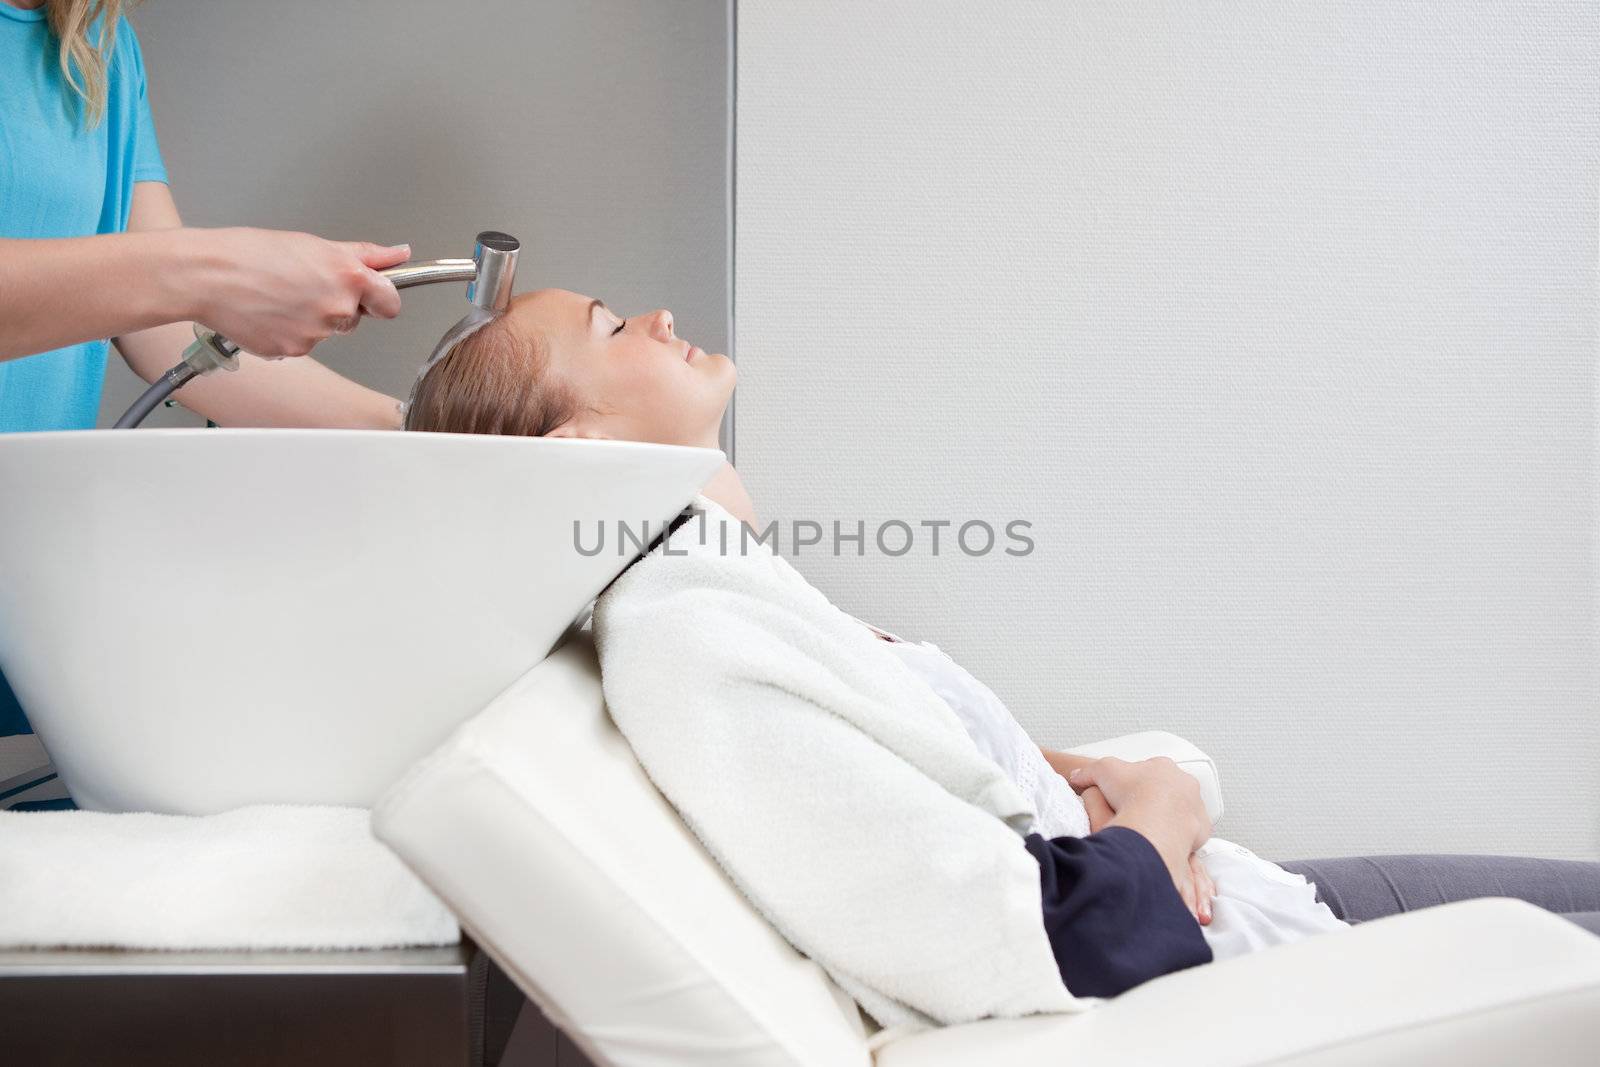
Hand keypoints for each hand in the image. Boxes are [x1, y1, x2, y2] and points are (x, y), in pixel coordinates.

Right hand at [187, 228, 407, 356]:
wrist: (206, 276)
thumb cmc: (251, 254)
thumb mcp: (314, 244)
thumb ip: (364, 254)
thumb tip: (399, 254)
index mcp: (348, 278)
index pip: (391, 303)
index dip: (380, 298)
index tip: (370, 294)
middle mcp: (337, 309)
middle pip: (355, 318)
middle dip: (338, 304)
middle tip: (303, 285)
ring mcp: (316, 334)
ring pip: (327, 332)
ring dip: (311, 318)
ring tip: (279, 295)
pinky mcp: (293, 351)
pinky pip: (302, 345)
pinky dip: (288, 332)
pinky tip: (268, 312)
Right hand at [1067, 756, 1213, 920]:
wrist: (1155, 819)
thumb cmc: (1132, 793)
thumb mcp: (1102, 771)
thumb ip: (1089, 771)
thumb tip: (1076, 777)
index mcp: (1165, 767)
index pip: (1150, 774)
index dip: (1133, 785)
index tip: (1123, 797)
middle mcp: (1186, 784)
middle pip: (1168, 793)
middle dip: (1154, 802)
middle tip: (1136, 815)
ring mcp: (1196, 808)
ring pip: (1180, 814)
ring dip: (1168, 821)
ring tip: (1148, 833)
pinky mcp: (1201, 830)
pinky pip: (1189, 835)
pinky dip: (1178, 840)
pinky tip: (1162, 845)